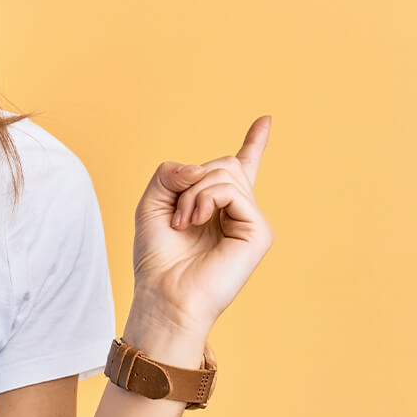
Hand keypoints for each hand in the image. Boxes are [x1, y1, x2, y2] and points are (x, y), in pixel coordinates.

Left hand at [130, 116, 274, 335]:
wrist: (163, 295)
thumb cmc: (157, 258)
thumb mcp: (151, 204)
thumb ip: (169, 173)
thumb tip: (200, 169)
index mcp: (216, 206)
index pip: (240, 168)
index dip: (254, 143)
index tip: (266, 120)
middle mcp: (238, 212)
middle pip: (224, 164)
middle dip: (191, 180)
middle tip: (177, 215)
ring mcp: (251, 221)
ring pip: (226, 173)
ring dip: (193, 193)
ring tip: (183, 223)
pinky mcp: (259, 232)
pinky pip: (233, 191)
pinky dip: (206, 200)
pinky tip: (194, 222)